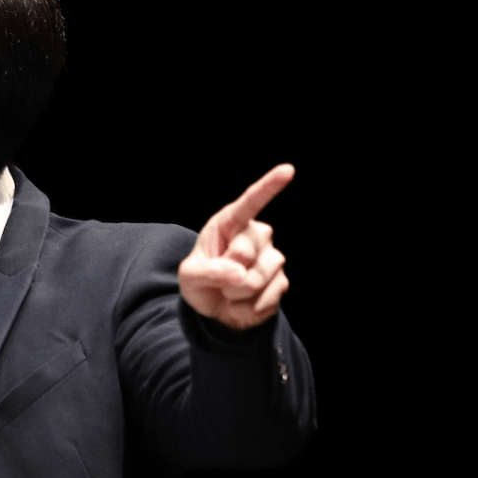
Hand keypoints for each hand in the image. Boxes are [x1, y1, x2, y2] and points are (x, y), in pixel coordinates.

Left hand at [179, 164, 294, 330]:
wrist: (215, 307)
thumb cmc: (201, 281)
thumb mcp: (189, 276)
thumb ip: (208, 272)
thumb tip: (240, 275)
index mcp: (230, 224)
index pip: (251, 202)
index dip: (269, 186)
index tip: (288, 170)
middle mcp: (257, 235)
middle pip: (245, 253)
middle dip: (226, 274)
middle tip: (219, 278)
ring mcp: (273, 257)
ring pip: (256, 278)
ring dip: (235, 294)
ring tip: (230, 291)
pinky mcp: (282, 281)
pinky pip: (266, 297)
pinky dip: (247, 308)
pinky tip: (242, 303)